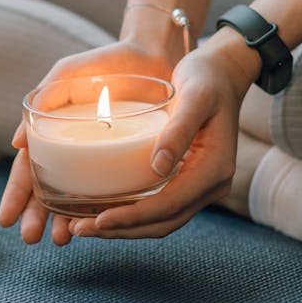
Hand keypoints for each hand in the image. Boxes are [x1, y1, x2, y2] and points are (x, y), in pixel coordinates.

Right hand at [0, 39, 179, 245]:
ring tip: (62, 238)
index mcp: (54, 134)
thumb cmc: (106, 62)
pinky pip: (113, 194)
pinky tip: (98, 225)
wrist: (153, 55)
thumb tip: (17, 142)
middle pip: (49, 191)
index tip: (7, 220)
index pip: (29, 170)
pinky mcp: (129, 164)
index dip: (17, 195)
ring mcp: (101, 161)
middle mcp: (75, 153)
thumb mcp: (69, 74)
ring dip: (66, 221)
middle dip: (37, 217)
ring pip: (78, 200)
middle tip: (32, 237)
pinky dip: (103, 212)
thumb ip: (44, 96)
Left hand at [67, 32, 256, 238]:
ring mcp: (200, 186)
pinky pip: (159, 207)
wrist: (223, 72)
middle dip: (121, 230)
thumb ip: (179, 131)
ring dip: (123, 227)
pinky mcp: (187, 180)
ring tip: (82, 226)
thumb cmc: (207, 78)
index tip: (99, 220)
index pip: (170, 205)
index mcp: (215, 169)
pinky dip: (131, 214)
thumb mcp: (195, 97)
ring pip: (160, 221)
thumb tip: (158, 167)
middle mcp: (210, 185)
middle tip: (78, 229)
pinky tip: (102, 209)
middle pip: (162, 222)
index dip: (133, 217)